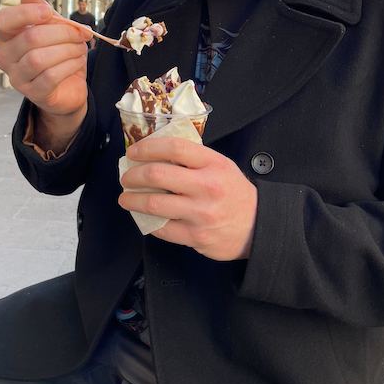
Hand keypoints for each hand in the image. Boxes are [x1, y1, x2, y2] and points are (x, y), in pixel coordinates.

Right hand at [0, 0, 91, 117]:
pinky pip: (50, 76)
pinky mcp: (33, 93)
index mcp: (8, 37)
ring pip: (39, 58)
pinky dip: (69, 65)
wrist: (70, 87)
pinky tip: (78, 61)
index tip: (48, 11)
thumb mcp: (55, 30)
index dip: (24, 13)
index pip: (2, 21)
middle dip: (62, 32)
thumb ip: (44, 14)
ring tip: (81, 47)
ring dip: (67, 49)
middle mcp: (6, 57)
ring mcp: (17, 78)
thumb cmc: (59, 55)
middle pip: (30, 38)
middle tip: (81, 33)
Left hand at [118, 137, 257, 260]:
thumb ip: (193, 158)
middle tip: (126, 177)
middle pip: (158, 174)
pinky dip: (148, 222)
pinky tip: (144, 217)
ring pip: (154, 204)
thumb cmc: (233, 192)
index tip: (133, 151)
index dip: (147, 147)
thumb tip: (155, 153)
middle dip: (133, 175)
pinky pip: (162, 228)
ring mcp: (201, 213)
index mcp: (213, 164)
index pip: (174, 147)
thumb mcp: (220, 165)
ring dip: (132, 200)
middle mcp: (207, 186)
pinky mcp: (196, 236)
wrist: (257, 226)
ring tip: (126, 198)